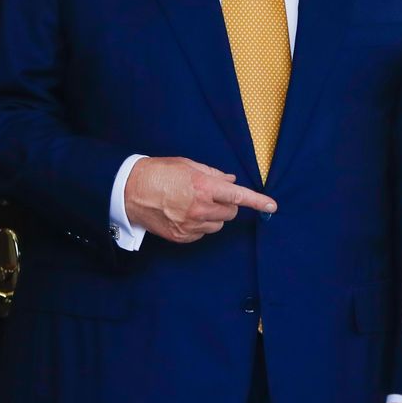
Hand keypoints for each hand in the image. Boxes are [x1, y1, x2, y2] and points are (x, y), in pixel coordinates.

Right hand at [124, 157, 275, 243]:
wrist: (129, 191)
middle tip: (210, 195)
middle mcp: (200, 208)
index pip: (238, 196)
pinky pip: (202, 233)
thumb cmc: (158, 173)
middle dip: (226, 204)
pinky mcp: (182, 237)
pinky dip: (200, 225)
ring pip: (217, 224)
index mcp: (204, 187)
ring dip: (213, 215)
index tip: (272, 206)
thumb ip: (213, 174)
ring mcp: (191, 225)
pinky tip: (184, 214)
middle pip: (230, 212)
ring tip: (193, 204)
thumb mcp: (187, 165)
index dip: (257, 201)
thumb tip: (231, 182)